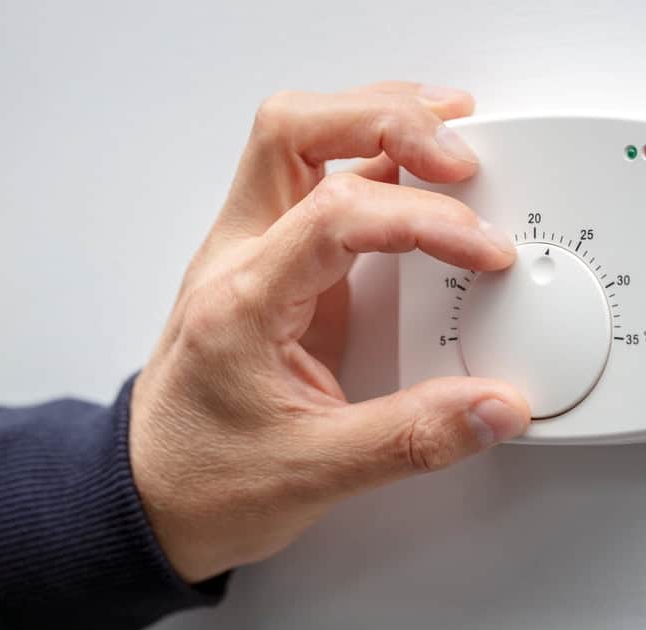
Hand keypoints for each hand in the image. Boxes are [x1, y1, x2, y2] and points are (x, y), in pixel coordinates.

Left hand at [129, 82, 529, 582]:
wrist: (151, 496)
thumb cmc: (201, 479)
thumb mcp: (313, 473)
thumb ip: (412, 438)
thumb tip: (494, 406)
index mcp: (240, 302)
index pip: (336, 217)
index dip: (423, 220)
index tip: (482, 251)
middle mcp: (238, 260)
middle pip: (294, 131)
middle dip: (385, 118)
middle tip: (457, 152)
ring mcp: (251, 256)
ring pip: (301, 142)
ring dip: (375, 124)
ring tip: (445, 134)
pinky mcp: (274, 268)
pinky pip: (320, 187)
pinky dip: (373, 164)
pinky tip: (414, 179)